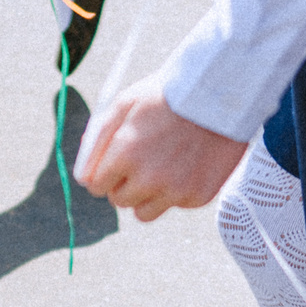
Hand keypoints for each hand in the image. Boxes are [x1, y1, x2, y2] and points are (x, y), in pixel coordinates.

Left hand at [74, 82, 247, 221]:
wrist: (222, 93)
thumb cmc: (168, 95)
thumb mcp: (125, 104)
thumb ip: (98, 141)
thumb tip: (83, 176)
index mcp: (125, 154)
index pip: (96, 186)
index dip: (104, 173)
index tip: (115, 163)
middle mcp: (148, 178)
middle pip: (119, 201)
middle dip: (124, 184)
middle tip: (143, 160)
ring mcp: (174, 191)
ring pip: (144, 213)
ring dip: (147, 195)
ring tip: (163, 166)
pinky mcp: (197, 197)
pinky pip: (174, 205)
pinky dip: (176, 191)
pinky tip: (187, 164)